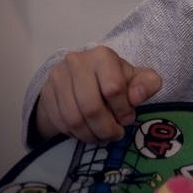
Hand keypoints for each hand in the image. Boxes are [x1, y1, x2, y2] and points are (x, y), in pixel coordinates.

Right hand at [35, 45, 161, 143]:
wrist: (82, 78)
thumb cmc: (115, 78)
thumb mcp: (137, 78)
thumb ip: (147, 84)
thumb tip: (137, 97)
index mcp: (102, 56)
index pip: (113, 88)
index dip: (123, 110)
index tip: (127, 119)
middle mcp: (77, 62)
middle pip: (91, 107)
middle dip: (106, 128)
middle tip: (115, 135)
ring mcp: (58, 78)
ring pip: (74, 119)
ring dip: (91, 135)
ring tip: (102, 137)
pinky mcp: (46, 94)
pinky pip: (60, 123)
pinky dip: (75, 134)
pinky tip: (86, 133)